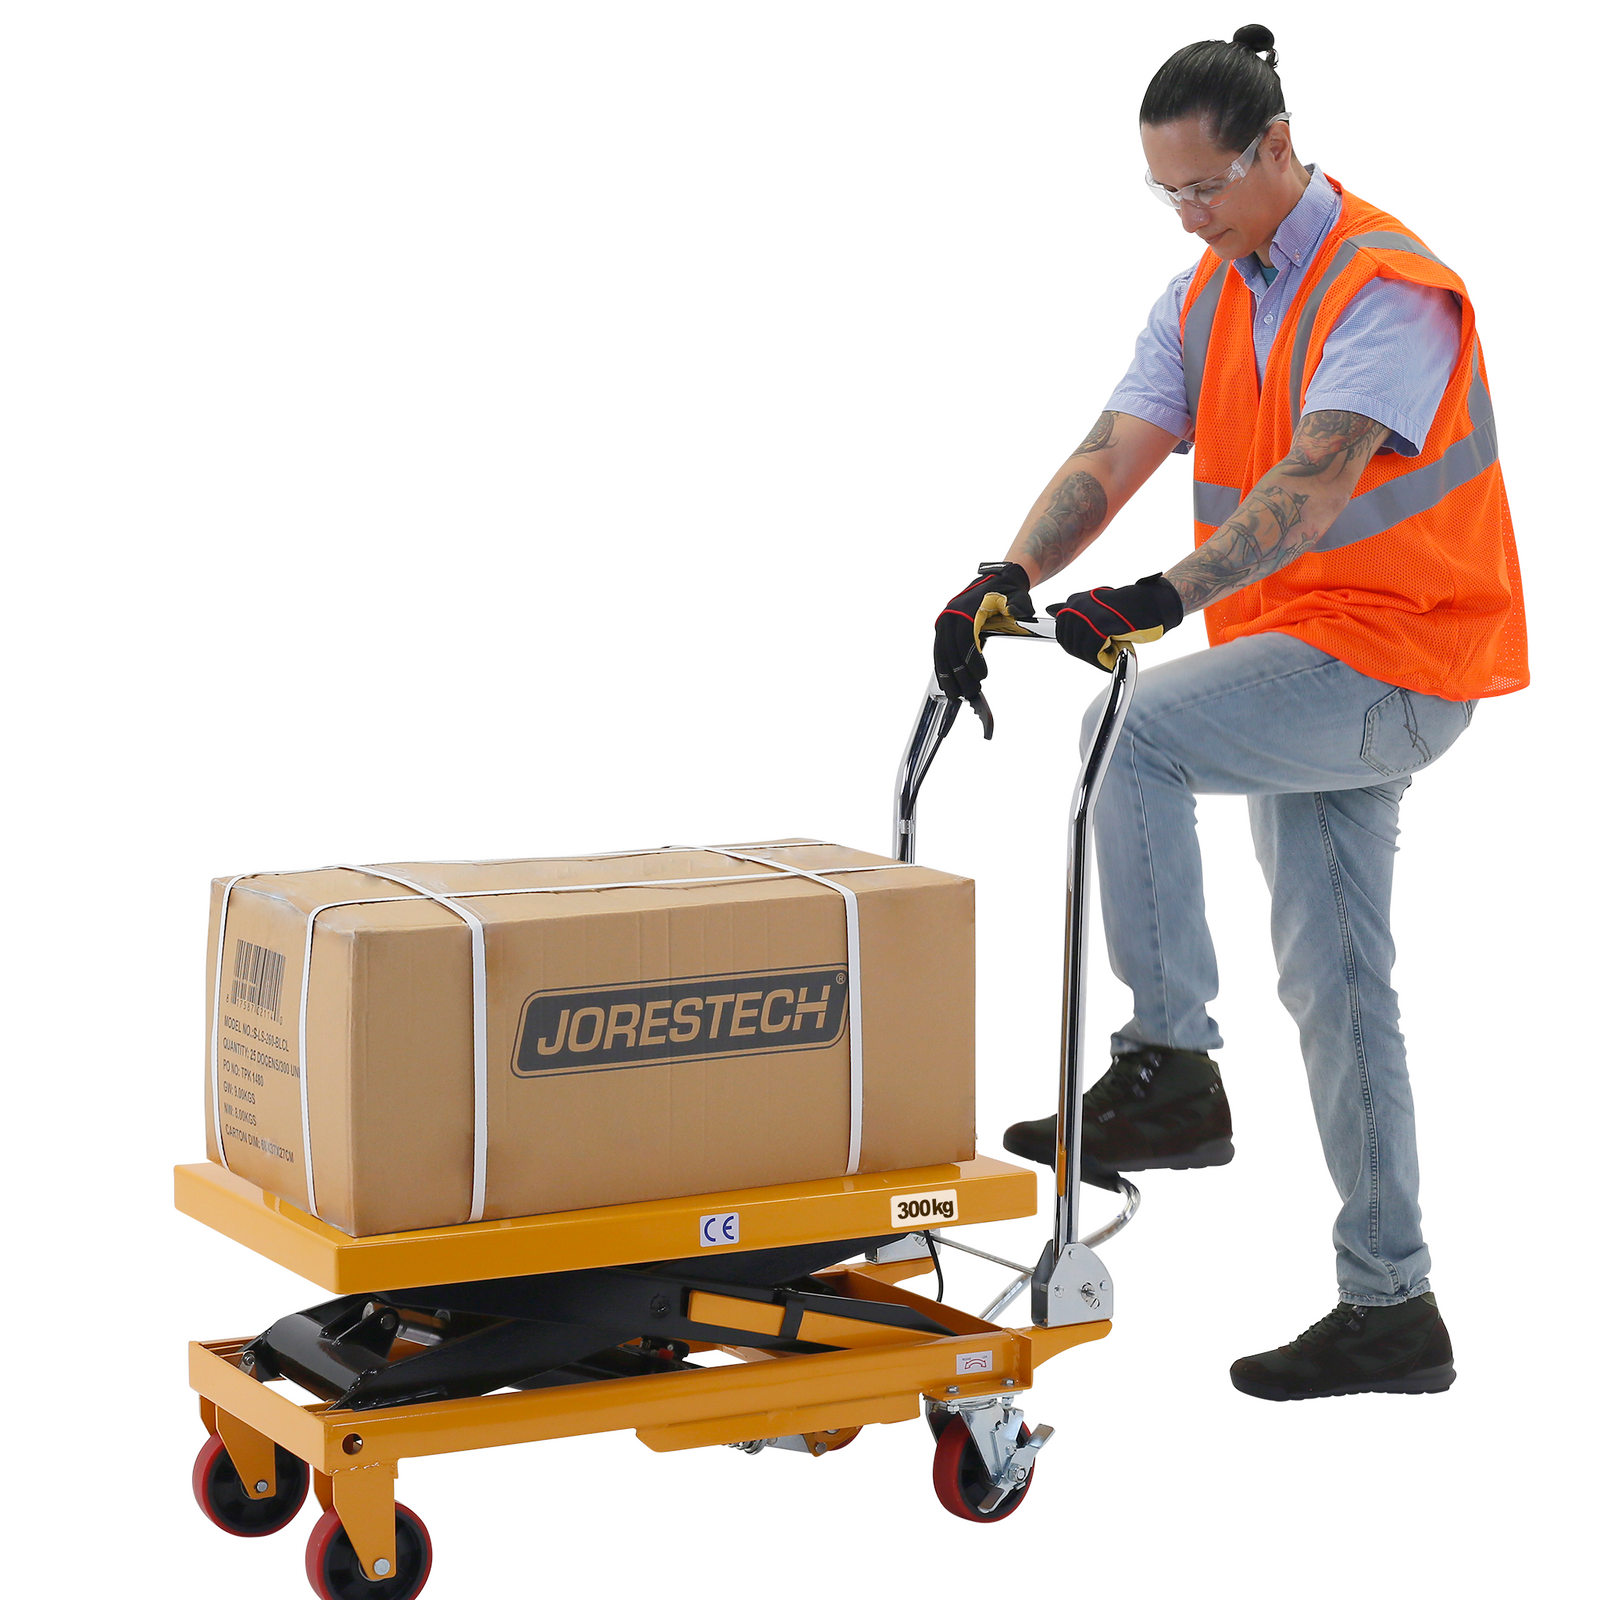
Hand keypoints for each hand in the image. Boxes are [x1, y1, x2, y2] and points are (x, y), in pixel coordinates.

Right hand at [933, 563, 1035, 733]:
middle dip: (958, 674)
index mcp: (966, 608)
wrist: (996, 581)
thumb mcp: (1017, 596)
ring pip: (940, 653)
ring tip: (956, 695)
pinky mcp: (944, 629)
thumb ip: (1019, 604)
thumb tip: (1019, 611)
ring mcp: (945, 622)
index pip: (964, 638)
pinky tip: (947, 685)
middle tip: (969, 693)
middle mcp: (951, 615)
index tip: (981, 676)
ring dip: (946, 676)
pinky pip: (940, 651)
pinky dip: (942, 668)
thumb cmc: (1006, 591)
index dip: (971, 659)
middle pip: (949, 650)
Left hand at [1048, 573, 1182, 670]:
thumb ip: (1073, 611)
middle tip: (1108, 642)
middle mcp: (1077, 606)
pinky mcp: (1100, 625)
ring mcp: (1087, 615)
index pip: (1062, 635)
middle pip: (1070, 644)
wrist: (1150, 603)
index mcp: (1073, 601)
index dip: (1078, 645)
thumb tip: (1049, 609)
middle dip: (1088, 650)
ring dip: (1099, 653)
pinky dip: (1105, 656)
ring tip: (1113, 640)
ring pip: (1082, 650)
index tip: (1093, 643)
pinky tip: (1116, 644)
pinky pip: (1093, 653)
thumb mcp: (1094, 606)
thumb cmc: (1125, 608)